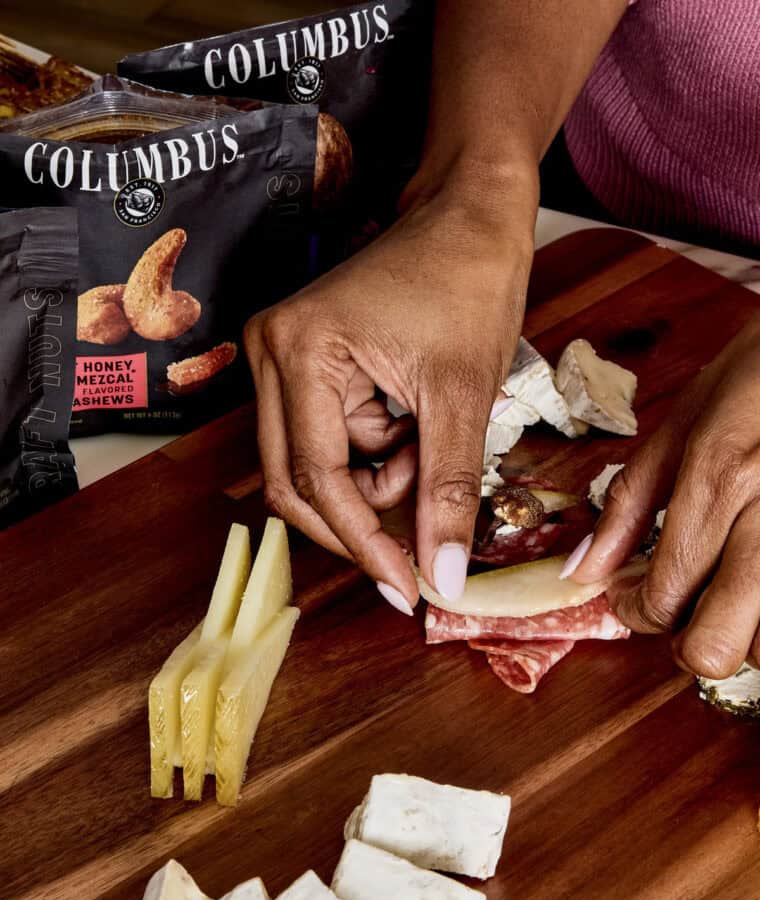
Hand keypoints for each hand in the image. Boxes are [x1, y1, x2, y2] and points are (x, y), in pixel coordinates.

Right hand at [245, 163, 536, 612]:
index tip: (406, 587)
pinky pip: (327, 438)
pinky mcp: (301, 362)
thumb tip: (441, 577)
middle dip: (359, 519)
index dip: (363, 543)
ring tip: (431, 438)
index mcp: (299, 351)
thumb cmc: (470, 281)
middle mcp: (269, 353)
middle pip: (296, 481)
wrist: (470, 212)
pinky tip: (412, 421)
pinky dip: (373, 452)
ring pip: (315, 465)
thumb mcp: (464, 395)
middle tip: (416, 549)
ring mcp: (278, 356)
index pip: (317, 479)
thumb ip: (447, 490)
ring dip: (374, 478)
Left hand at [570, 321, 759, 677]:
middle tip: (682, 611)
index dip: (635, 612)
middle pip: (720, 647)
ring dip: (743, 633)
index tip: (631, 599)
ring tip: (730, 589)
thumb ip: (630, 500)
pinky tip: (758, 575)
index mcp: (721, 478)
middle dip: (687, 643)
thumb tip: (584, 568)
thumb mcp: (683, 421)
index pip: (664, 594)